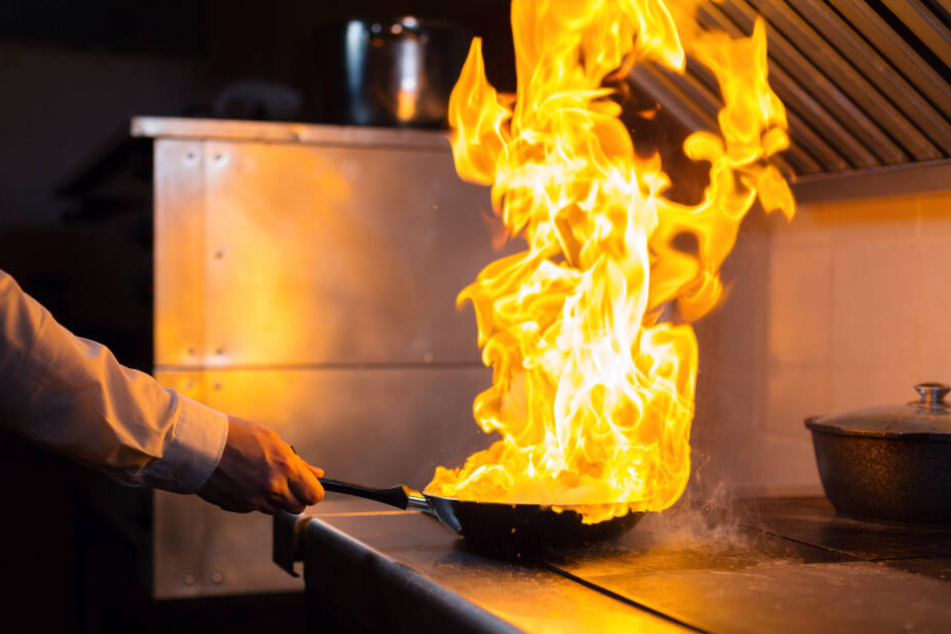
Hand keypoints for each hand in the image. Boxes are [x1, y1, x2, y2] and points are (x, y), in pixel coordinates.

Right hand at [198, 416, 324, 513]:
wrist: (199, 444)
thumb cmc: (235, 435)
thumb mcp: (273, 440)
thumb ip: (298, 462)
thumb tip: (316, 473)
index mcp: (285, 467)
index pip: (314, 495)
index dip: (312, 491)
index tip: (308, 485)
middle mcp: (272, 487)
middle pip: (297, 507)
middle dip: (295, 496)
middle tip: (285, 481)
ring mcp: (255, 500)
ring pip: (275, 509)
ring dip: (274, 498)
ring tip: (259, 476)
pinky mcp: (239, 507)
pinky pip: (254, 508)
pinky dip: (254, 499)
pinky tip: (244, 481)